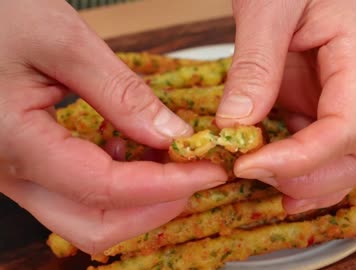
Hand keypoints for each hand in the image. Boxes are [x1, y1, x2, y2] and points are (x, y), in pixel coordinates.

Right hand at [0, 0, 226, 253]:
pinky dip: (116, 185)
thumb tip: (171, 135)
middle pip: (95, 226)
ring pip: (86, 217)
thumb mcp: (62, 41)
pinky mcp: (26, 165)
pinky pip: (76, 196)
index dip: (166, 185)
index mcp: (14, 141)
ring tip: (168, 158)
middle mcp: (9, 173)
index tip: (208, 171)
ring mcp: (16, 174)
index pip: (105, 188)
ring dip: (138, 199)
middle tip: (194, 173)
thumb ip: (120, 93)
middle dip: (155, 207)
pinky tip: (130, 148)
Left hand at [216, 0, 355, 212]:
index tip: (249, 165)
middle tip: (257, 177)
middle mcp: (355, 83)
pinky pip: (312, 146)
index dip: (302, 158)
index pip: (346, 126)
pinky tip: (260, 167)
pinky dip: (289, 167)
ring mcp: (334, 96)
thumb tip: (233, 126)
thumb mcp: (267, 8)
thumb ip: (254, 67)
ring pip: (341, 160)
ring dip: (303, 182)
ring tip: (257, 180)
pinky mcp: (312, 101)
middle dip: (312, 180)